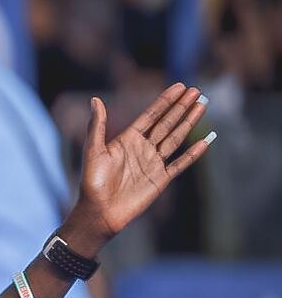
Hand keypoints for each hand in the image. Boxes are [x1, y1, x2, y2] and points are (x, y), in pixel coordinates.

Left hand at [67, 83, 212, 253]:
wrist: (99, 211)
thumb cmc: (92, 181)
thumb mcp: (93, 150)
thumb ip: (97, 125)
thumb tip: (95, 100)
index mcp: (128, 139)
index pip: (151, 115)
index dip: (165, 101)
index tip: (180, 86)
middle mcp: (143, 148)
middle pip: (167, 123)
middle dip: (181, 107)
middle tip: (196, 91)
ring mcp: (153, 163)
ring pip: (175, 138)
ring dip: (189, 122)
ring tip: (202, 106)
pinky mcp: (161, 179)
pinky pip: (180, 164)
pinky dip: (192, 154)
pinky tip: (205, 141)